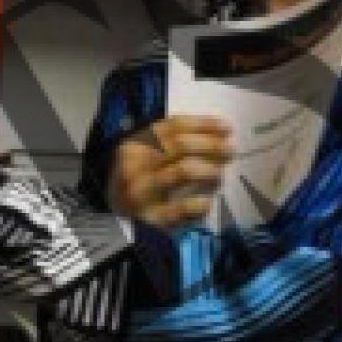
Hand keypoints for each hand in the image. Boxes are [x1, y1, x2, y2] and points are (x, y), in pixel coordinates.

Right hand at [109, 116, 233, 226]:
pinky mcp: (149, 217)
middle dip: (211, 145)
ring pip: (183, 171)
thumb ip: (171, 142)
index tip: (226, 128)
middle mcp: (135, 164)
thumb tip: (217, 132)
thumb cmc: (137, 180)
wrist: (111, 215)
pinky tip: (208, 203)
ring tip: (219, 173)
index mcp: (135, 144)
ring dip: (209, 170)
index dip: (203, 124)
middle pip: (181, 145)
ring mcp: (141, 190)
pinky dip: (198, 204)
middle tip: (230, 150)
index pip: (173, 126)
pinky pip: (180, 208)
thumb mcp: (144, 154)